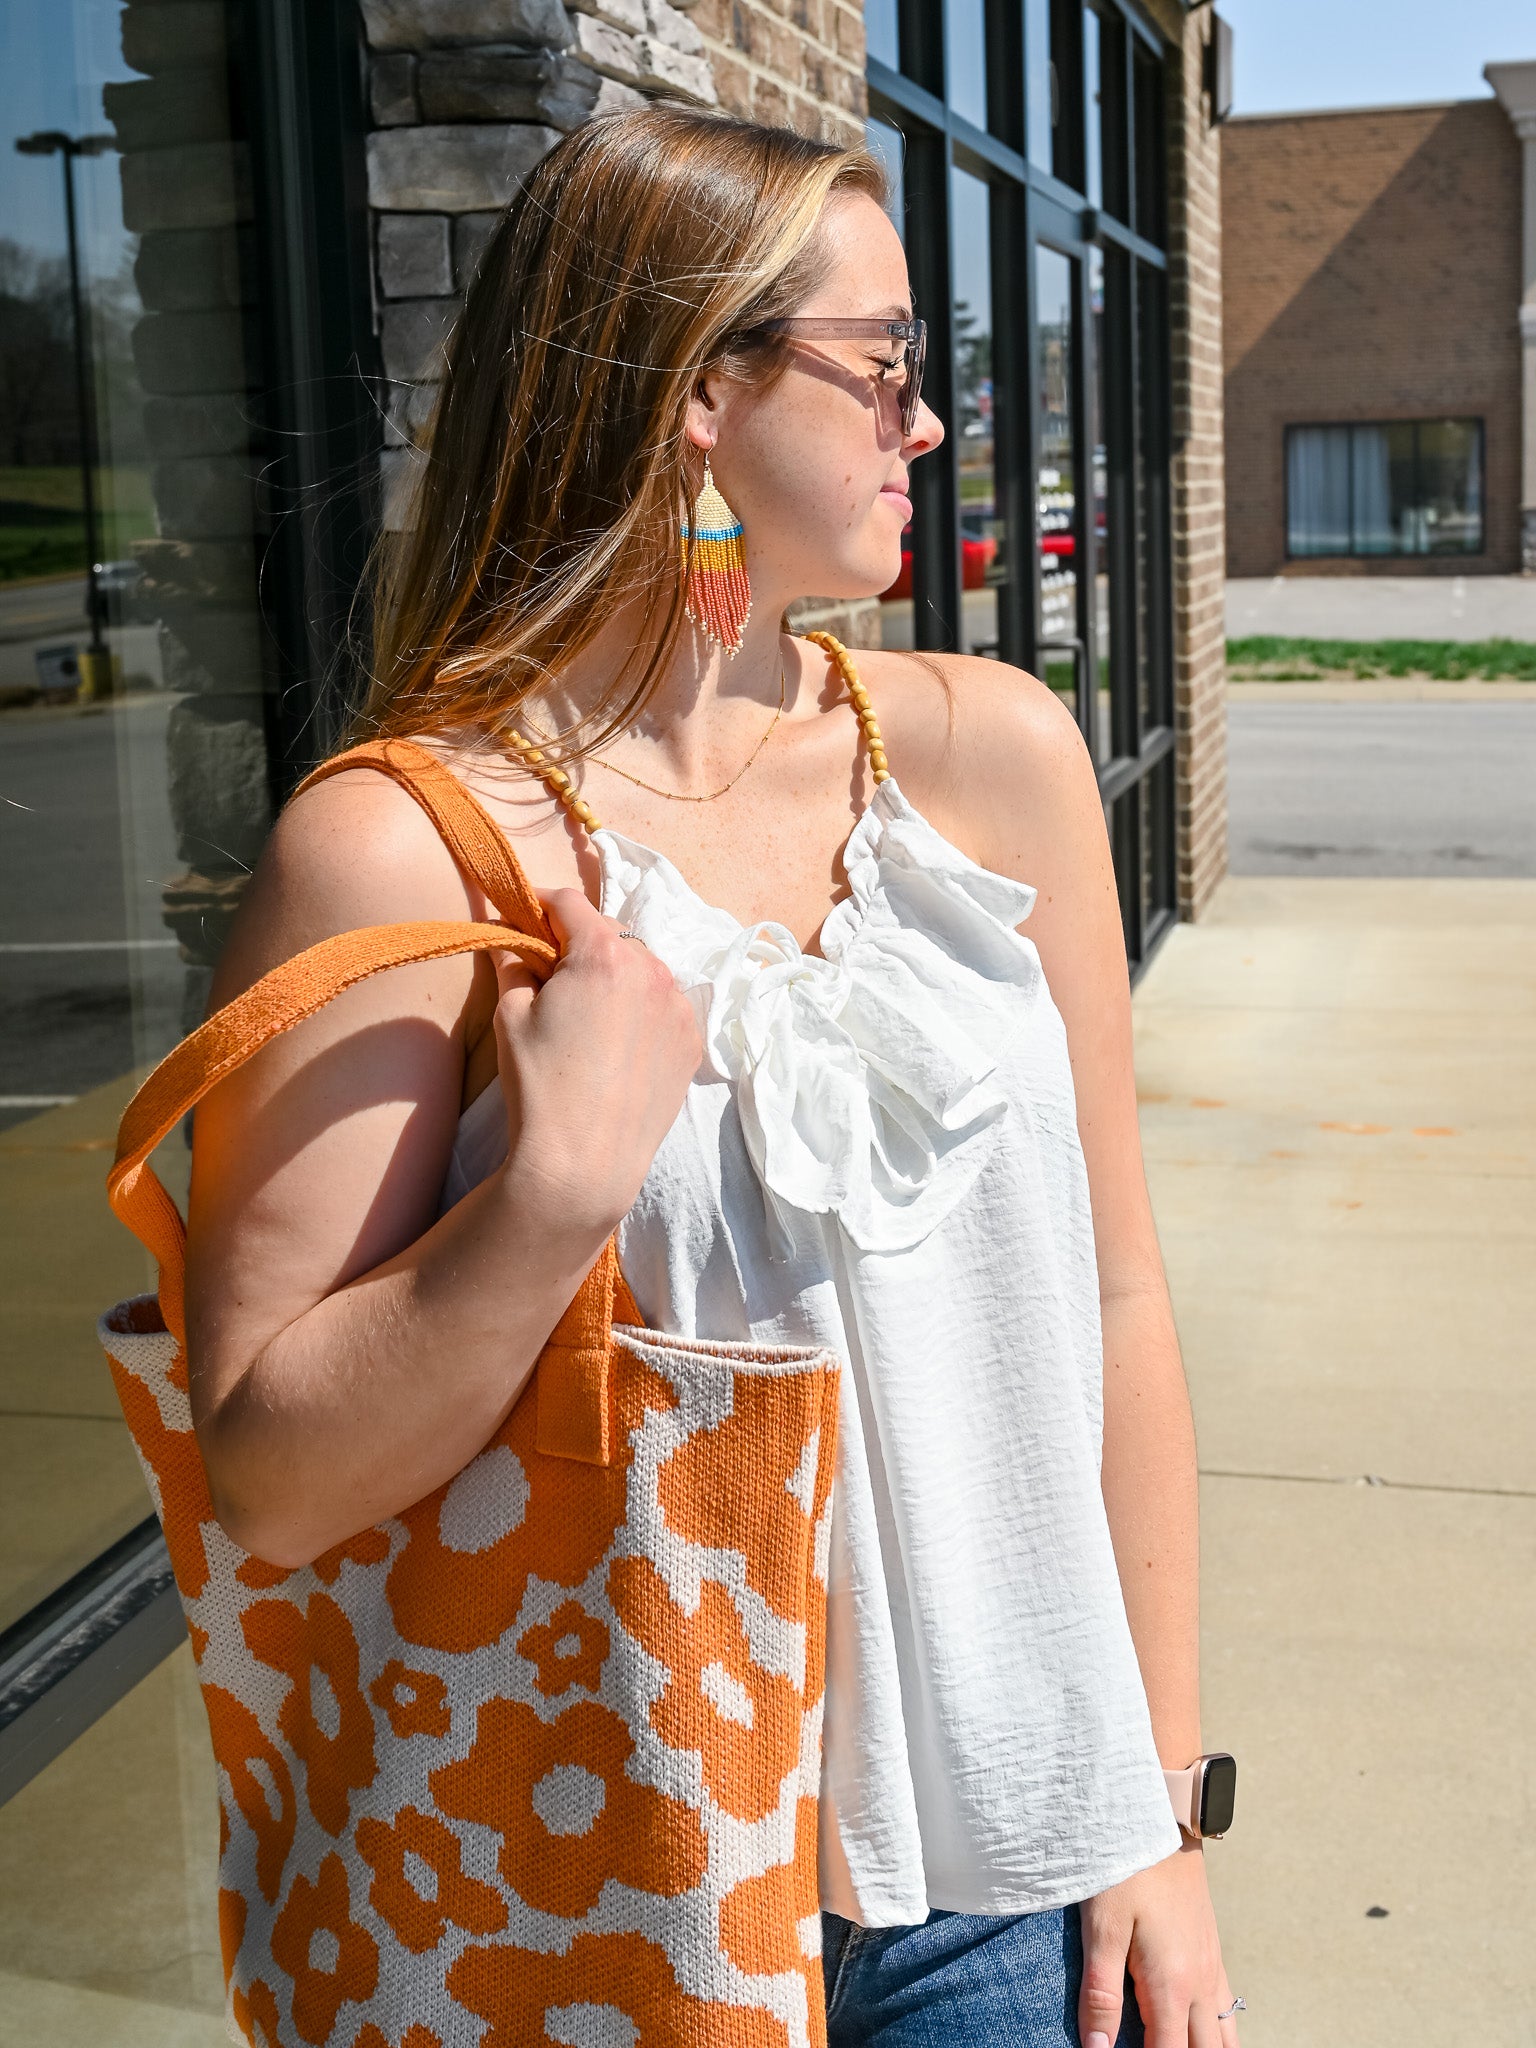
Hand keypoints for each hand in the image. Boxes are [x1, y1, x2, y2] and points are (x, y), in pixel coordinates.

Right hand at [494, 888, 702, 1236]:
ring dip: (615, 976)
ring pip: (641, 969)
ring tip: (587, 1018)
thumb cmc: (540, 1087)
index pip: (570, 903)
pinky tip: (615, 1044)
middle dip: (578, 946)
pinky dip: (640, 1009)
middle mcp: (653, 970)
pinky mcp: (691, 1040)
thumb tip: (512, 938)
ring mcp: (679, 1006)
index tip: (524, 917)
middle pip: (609, 935)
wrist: (584, 1163)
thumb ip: (514, 962)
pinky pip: (663, 1005)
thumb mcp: (511, 1015)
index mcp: (604, 956)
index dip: (540, 905)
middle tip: (550, 977)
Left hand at [1079, 1843, 1239, 2047]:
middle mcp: (1201, 1984)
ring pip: (1224, 2038)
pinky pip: (1226, 2011)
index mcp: (1173, 1986)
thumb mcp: (1103, 1928)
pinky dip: (1219, 2036)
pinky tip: (1201, 2035)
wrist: (1165, 1820)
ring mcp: (1212, 1969)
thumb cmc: (1128, 1870)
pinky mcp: (1213, 1953)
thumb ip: (1101, 1993)